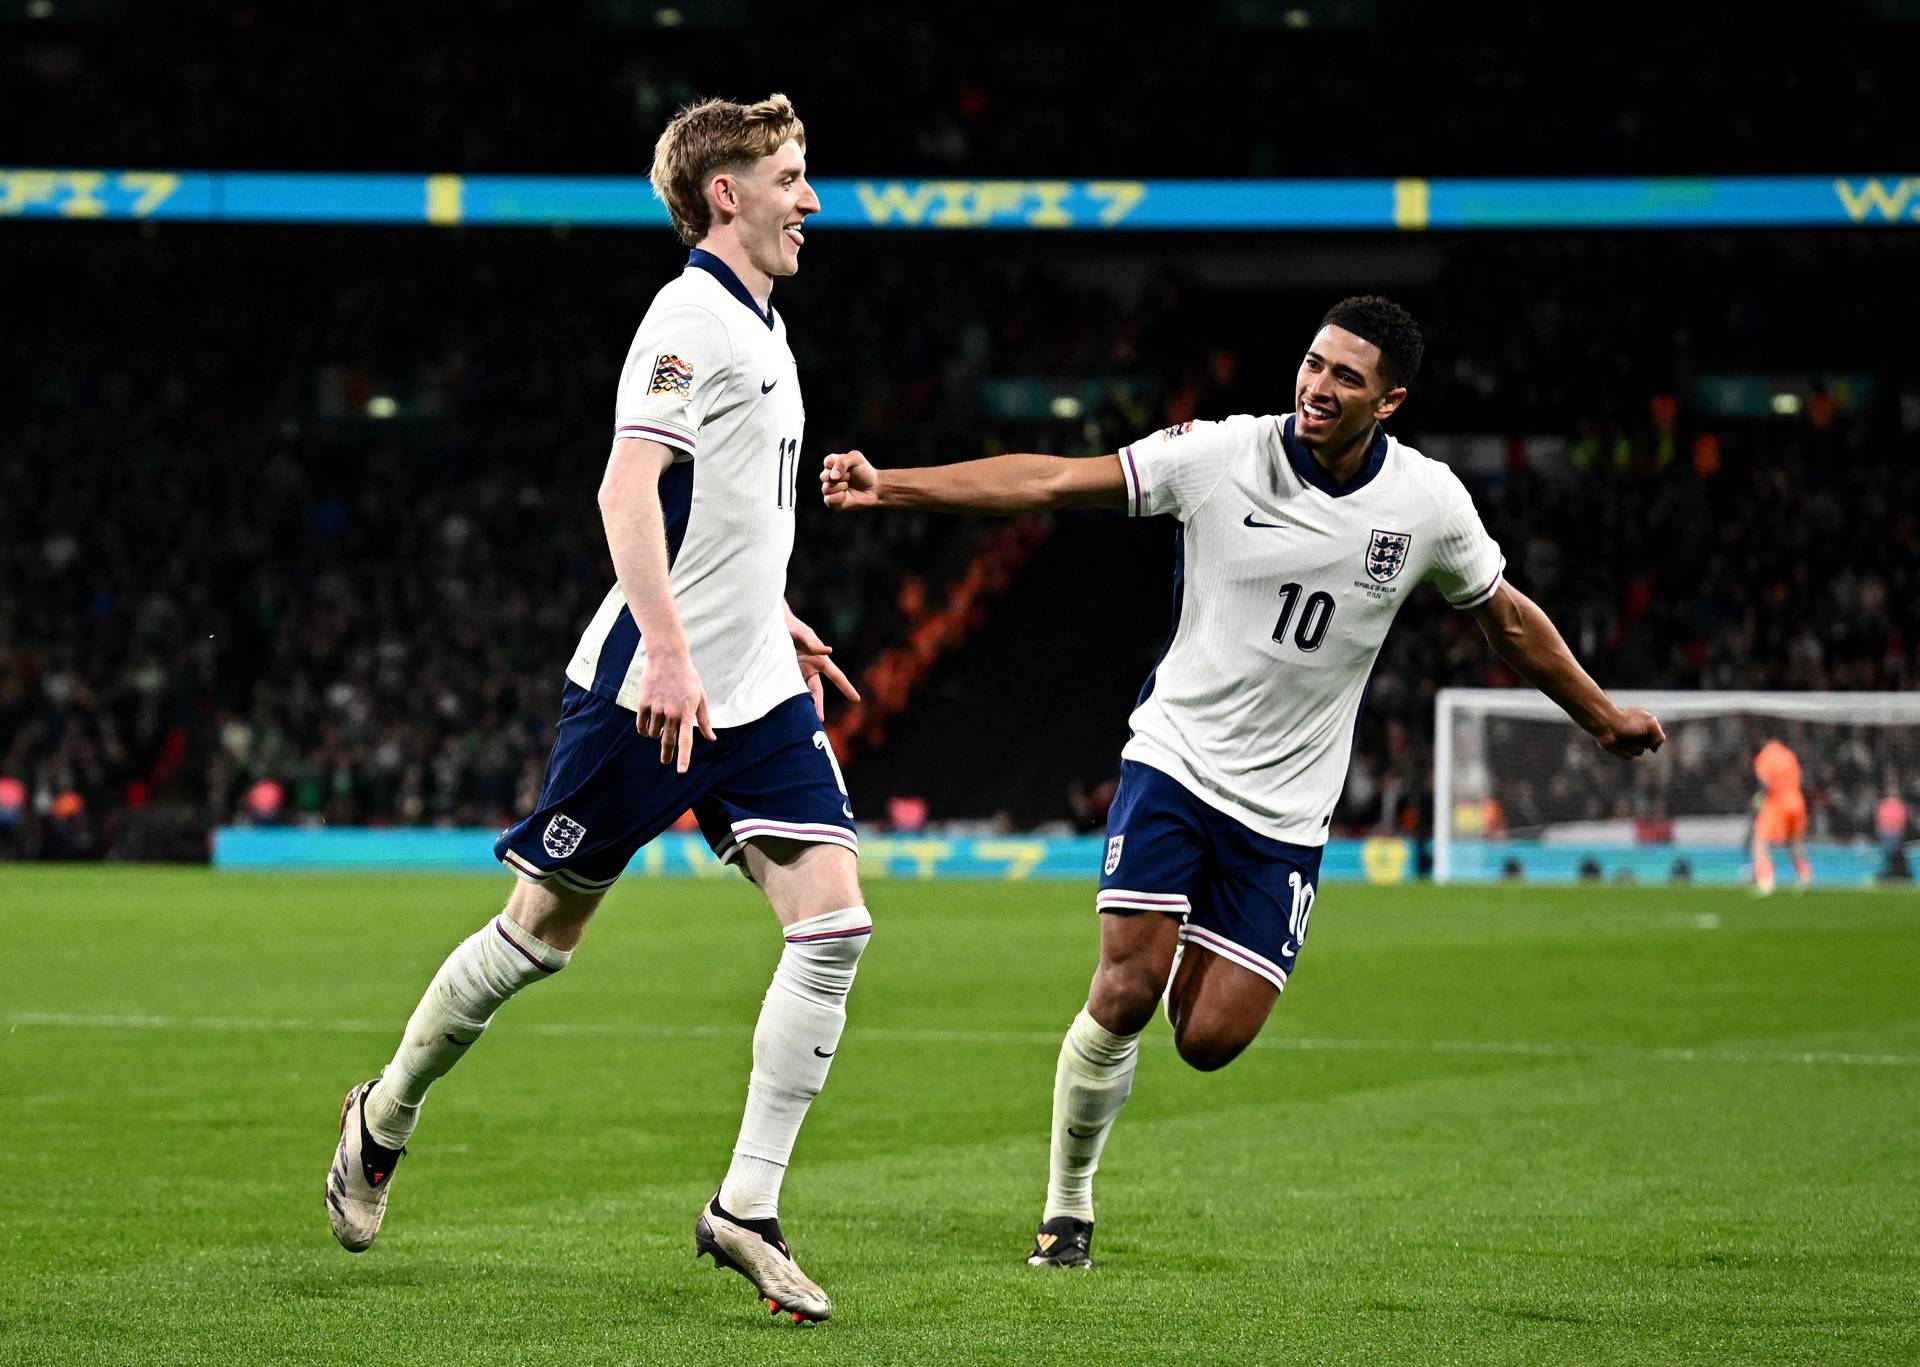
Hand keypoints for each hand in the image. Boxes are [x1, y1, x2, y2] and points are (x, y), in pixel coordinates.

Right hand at [634, 648, 714, 772]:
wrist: (667, 658)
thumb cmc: (687, 678)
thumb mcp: (700, 697)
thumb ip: (704, 720)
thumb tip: (711, 738)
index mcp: (687, 713)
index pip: (685, 741)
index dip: (683, 757)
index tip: (681, 771)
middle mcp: (671, 713)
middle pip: (668, 742)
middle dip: (667, 755)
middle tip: (666, 761)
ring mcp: (656, 709)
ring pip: (653, 733)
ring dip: (656, 734)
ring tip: (661, 723)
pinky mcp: (643, 704)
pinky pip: (642, 725)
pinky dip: (644, 730)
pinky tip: (647, 728)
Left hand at [787, 609, 860, 720]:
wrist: (770, 625)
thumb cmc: (791, 625)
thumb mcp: (802, 632)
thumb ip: (813, 642)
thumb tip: (829, 651)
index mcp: (819, 660)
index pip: (837, 676)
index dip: (847, 687)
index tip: (856, 699)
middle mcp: (809, 668)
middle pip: (817, 692)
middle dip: (818, 707)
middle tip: (818, 721)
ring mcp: (796, 673)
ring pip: (801, 693)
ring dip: (801, 705)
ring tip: (799, 719)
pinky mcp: (783, 674)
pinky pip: (786, 689)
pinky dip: (786, 698)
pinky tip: (782, 709)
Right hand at [820, 450, 881, 509]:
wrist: (874, 488)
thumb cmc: (865, 472)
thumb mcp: (856, 458)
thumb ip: (842, 461)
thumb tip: (833, 477)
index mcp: (832, 464)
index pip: (827, 462)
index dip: (837, 465)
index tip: (848, 467)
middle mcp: (829, 477)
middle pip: (824, 476)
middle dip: (841, 477)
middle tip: (850, 477)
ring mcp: (830, 490)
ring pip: (826, 488)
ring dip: (841, 487)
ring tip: (848, 486)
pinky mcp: (832, 502)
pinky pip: (828, 500)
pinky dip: (839, 497)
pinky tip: (846, 495)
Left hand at [1594, 706, 1664, 759]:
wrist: (1606, 724)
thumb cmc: (1628, 722)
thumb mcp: (1651, 724)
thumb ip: (1660, 737)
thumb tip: (1654, 750)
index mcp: (1644, 725)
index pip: (1656, 737)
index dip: (1653, 736)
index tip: (1646, 729)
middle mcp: (1636, 734)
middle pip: (1649, 746)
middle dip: (1644, 742)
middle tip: (1634, 733)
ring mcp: (1627, 742)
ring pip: (1639, 752)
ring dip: (1633, 746)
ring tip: (1624, 738)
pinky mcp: (1619, 750)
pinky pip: (1629, 757)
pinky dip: (1625, 751)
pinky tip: (1618, 744)